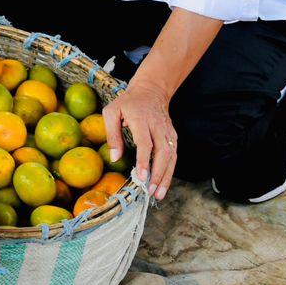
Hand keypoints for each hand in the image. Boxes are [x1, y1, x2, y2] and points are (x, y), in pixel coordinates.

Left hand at [104, 80, 177, 199]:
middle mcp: (158, 127)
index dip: (144, 160)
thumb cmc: (127, 102)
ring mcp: (168, 132)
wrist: (151, 91)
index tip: (141, 176)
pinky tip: (164, 183)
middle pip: (162, 153)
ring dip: (166, 176)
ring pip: (171, 157)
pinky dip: (170, 171)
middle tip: (151, 191)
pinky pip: (174, 156)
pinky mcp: (173, 136)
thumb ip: (112, 135)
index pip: (145, 143)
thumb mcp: (112, 112)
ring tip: (158, 193)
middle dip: (158, 174)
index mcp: (141, 120)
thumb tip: (115, 158)